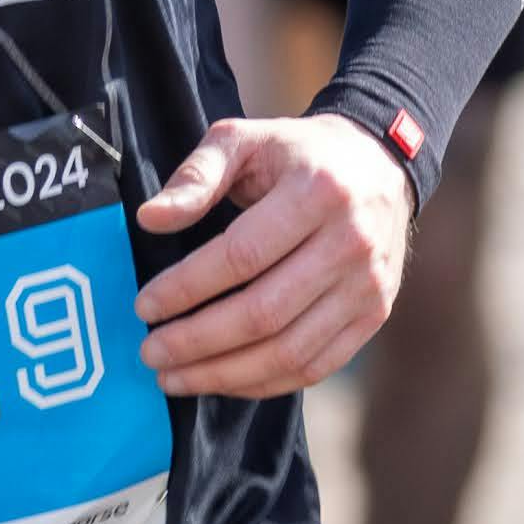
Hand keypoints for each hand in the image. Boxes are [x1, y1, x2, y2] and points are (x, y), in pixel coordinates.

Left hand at [131, 112, 416, 397]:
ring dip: (224, 374)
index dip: (187, 287)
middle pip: (264, 313)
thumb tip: (150, 220)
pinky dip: (263, 383)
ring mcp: (368, 286)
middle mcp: (351, 243)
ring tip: (174, 376)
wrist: (380, 164)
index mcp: (317, 192)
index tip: (144, 306)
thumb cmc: (298, 154)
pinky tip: (222, 379)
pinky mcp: (373, 316)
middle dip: (197, 341)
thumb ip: (196, 176)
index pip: (241, 255)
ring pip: (289, 351)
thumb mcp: (244, 140)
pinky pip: (315, 366)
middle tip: (150, 352)